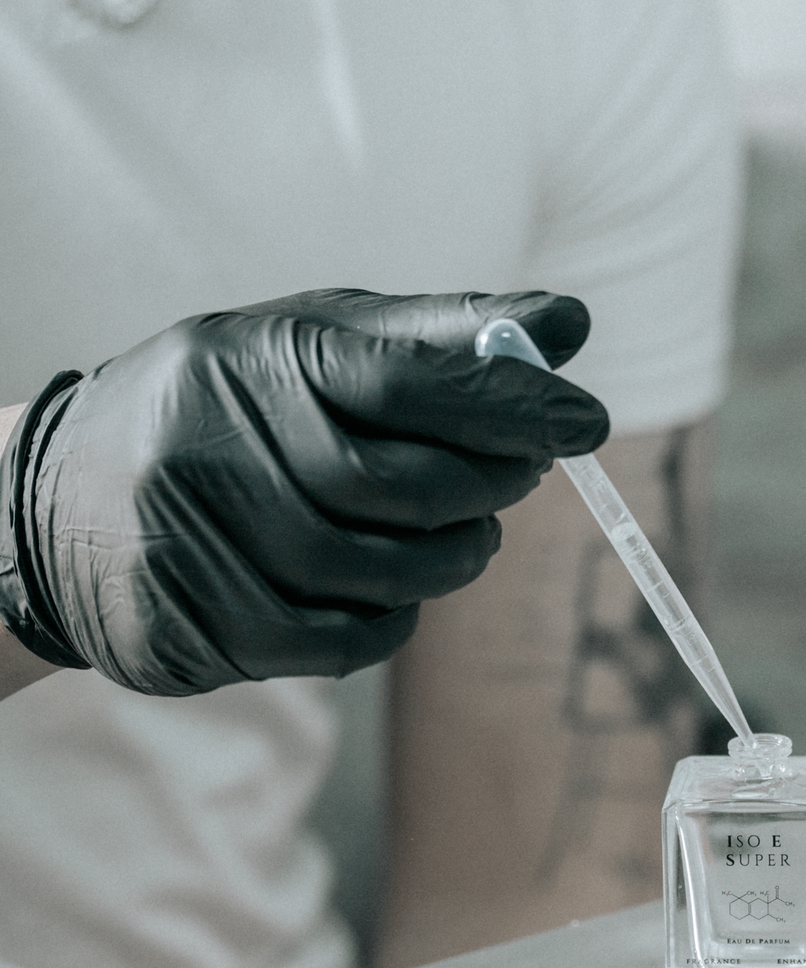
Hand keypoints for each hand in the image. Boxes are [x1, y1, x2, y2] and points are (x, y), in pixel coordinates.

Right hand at [0, 288, 608, 694]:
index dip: (508, 403)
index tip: (584, 419)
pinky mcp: (200, 625)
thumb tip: (567, 325)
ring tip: (467, 539)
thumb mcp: (308, 345)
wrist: (59, 502)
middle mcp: (215, 442)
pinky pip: (343, 642)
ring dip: (449, 562)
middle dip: (486, 485)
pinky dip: (392, 620)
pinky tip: (395, 591)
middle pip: (401, 485)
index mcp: (251, 356)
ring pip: (378, 572)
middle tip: (521, 480)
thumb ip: (436, 338)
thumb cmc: (225, 413)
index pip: (406, 378)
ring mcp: (201, 540)